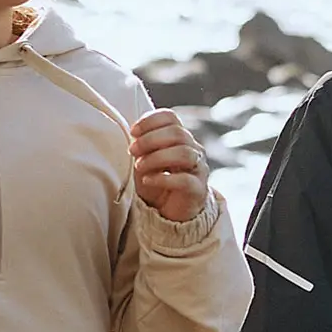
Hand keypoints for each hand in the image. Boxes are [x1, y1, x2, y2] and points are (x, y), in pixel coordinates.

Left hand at [130, 109, 210, 223]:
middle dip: (150, 140)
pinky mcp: (198, 190)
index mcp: (180, 138)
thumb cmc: (157, 182)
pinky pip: (184, 180)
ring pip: (184, 153)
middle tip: (133, 150)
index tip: (133, 132)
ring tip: (140, 167)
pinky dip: (162, 178)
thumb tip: (134, 136)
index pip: (170, 118)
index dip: (151, 120)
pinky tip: (148, 180)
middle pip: (178, 133)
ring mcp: (198, 170)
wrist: (169, 213)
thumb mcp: (145, 160)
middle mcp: (193, 150)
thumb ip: (142, 146)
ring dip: (157, 158)